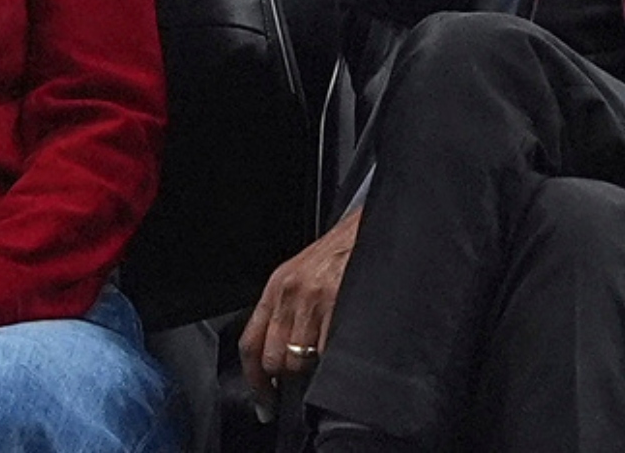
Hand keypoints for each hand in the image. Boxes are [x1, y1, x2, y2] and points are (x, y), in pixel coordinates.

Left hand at [239, 206, 362, 417]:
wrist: (373, 222)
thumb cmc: (343, 250)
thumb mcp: (303, 273)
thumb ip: (288, 308)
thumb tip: (281, 353)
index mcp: (277, 285)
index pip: (251, 343)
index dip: (254, 380)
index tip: (264, 402)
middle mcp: (291, 291)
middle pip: (275, 358)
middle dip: (289, 374)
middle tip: (304, 377)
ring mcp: (316, 297)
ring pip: (300, 359)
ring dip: (313, 368)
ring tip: (327, 357)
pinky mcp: (341, 300)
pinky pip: (328, 350)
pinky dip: (332, 358)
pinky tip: (341, 348)